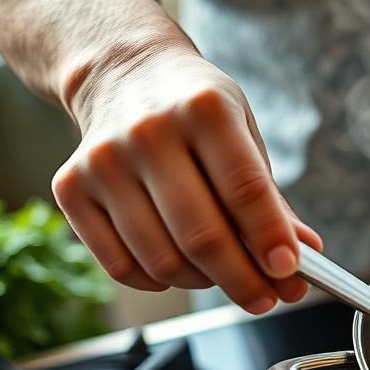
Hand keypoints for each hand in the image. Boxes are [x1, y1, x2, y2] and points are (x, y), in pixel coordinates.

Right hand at [51, 45, 321, 312]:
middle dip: (242, 279)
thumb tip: (300, 261)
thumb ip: (271, 200)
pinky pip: (119, 264)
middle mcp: (148, 132)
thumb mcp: (244, 134)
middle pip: (201, 235)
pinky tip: (176, 267)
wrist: (121, 72)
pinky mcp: (70, 187)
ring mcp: (103, 161)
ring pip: (161, 258)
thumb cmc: (195, 112)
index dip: (270, 239)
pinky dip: (157, 281)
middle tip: (265, 298)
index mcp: (204, 110)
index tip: (290, 273)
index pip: (244, 190)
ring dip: (202, 282)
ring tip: (222, 274)